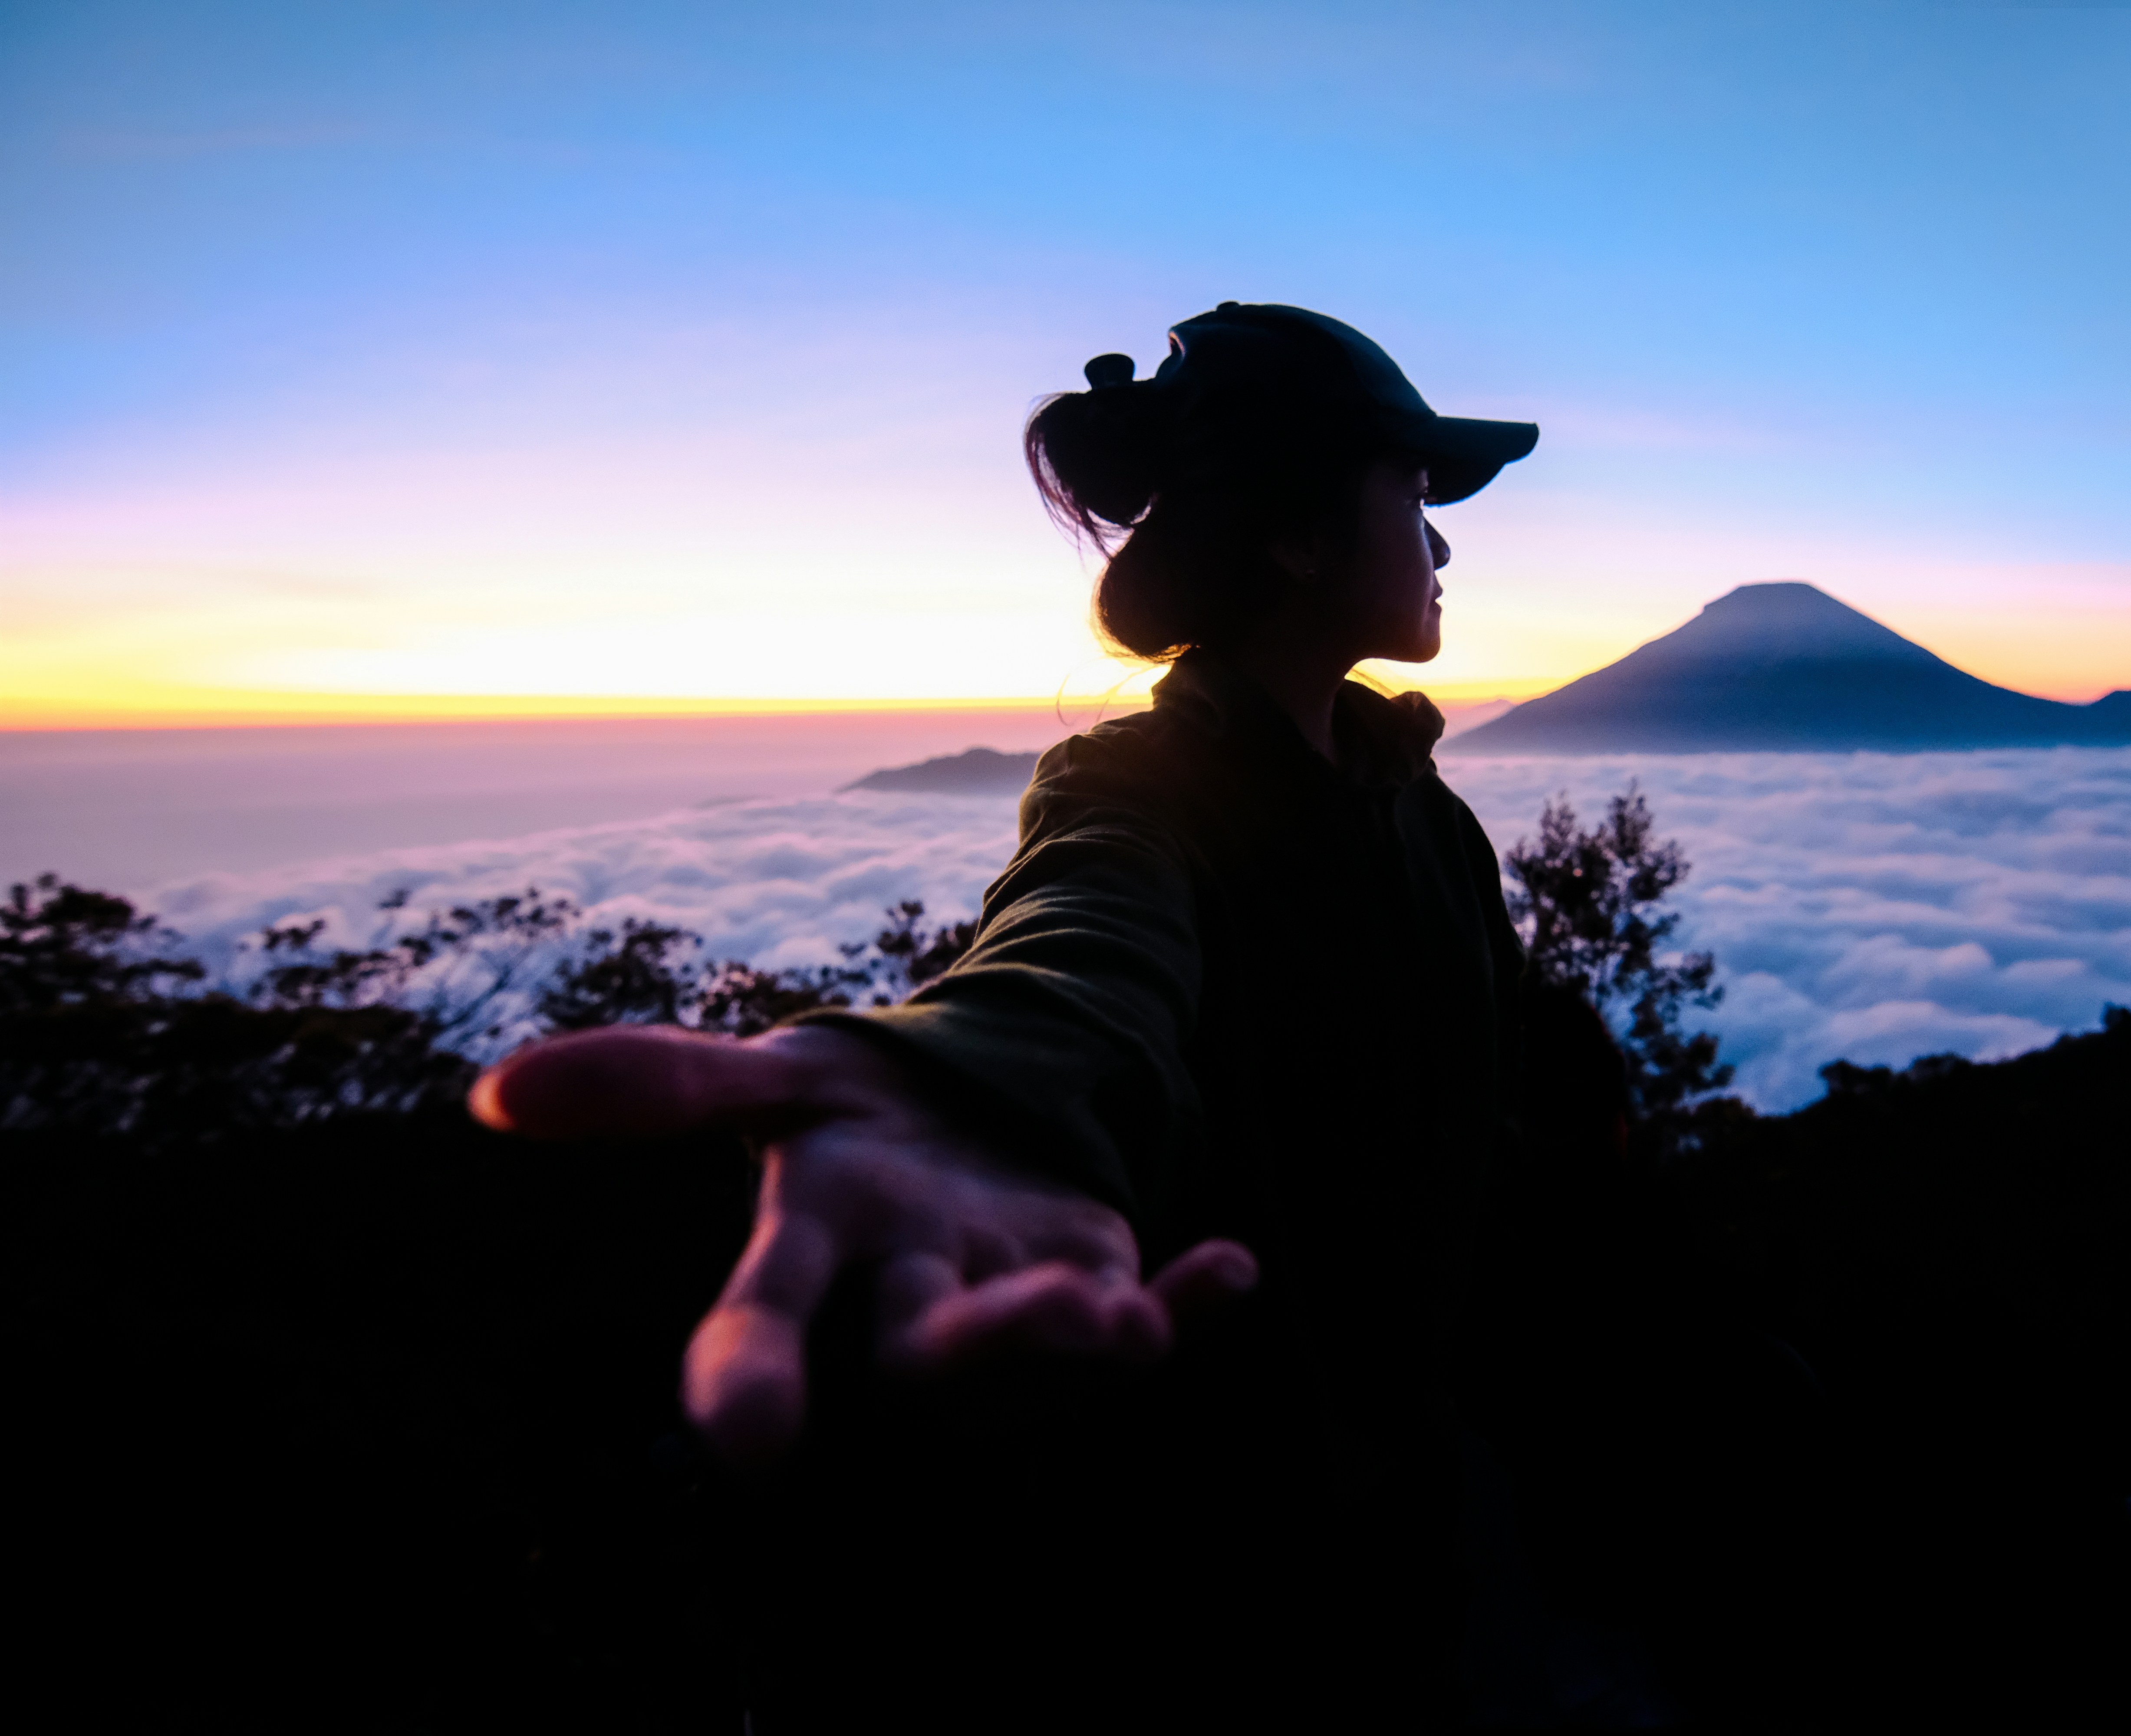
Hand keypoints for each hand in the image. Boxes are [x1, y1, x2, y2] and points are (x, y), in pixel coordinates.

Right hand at [470, 1023, 1256, 1460]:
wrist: (965, 1113)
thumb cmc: (855, 1114)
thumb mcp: (776, 1078)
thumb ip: (656, 1084)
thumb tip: (496, 1094)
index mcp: (817, 1246)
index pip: (764, 1328)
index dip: (754, 1384)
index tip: (751, 1448)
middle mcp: (906, 1301)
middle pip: (925, 1359)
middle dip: (976, 1351)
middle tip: (1047, 1318)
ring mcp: (1006, 1305)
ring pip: (1038, 1363)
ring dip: (1087, 1341)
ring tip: (1127, 1314)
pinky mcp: (1095, 1288)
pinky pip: (1148, 1319)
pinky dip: (1190, 1305)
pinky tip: (1233, 1266)